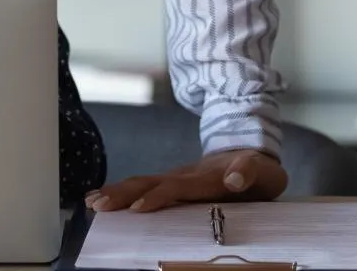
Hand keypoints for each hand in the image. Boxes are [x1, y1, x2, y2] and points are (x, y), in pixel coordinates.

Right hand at [83, 149, 287, 212]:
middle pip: (150, 182)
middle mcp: (185, 176)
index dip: (159, 196)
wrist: (248, 148)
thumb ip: (249, 172)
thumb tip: (235, 178)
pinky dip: (119, 192)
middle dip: (124, 194)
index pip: (179, 187)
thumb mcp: (264, 172)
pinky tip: (98, 199)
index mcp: (207, 178)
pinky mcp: (170, 182)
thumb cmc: (258, 170)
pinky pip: (142, 186)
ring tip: (92, 202)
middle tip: (99, 205)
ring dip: (116, 193)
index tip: (138, 209)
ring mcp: (175, 177)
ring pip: (141, 183)